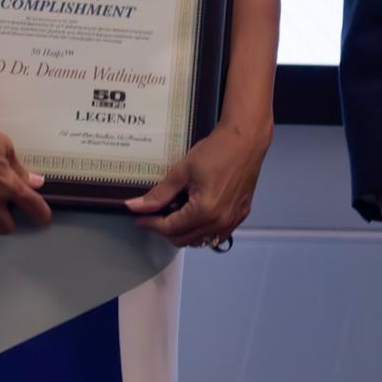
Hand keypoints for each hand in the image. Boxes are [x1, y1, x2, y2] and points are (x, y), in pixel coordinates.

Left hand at [126, 121, 270, 246]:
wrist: (246, 140)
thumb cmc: (216, 150)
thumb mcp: (182, 171)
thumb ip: (159, 194)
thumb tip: (135, 207)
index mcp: (204, 211)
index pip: (170, 228)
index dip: (151, 224)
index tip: (139, 218)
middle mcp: (220, 222)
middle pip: (184, 239)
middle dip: (165, 229)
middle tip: (155, 214)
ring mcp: (232, 221)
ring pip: (200, 240)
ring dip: (184, 232)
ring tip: (175, 213)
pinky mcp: (240, 216)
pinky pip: (216, 234)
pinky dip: (202, 230)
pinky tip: (195, 214)